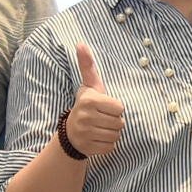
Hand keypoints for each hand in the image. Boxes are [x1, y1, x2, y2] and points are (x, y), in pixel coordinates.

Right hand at [64, 42, 125, 158]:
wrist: (71, 133)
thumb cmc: (86, 105)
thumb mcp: (88, 86)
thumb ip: (87, 65)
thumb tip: (80, 43)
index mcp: (89, 100)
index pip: (120, 108)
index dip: (115, 108)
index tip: (104, 108)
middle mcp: (85, 117)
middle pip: (120, 123)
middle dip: (114, 122)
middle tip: (102, 119)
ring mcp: (86, 134)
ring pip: (116, 136)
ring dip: (112, 133)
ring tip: (100, 128)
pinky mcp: (88, 148)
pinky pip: (111, 147)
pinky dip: (107, 145)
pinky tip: (97, 138)